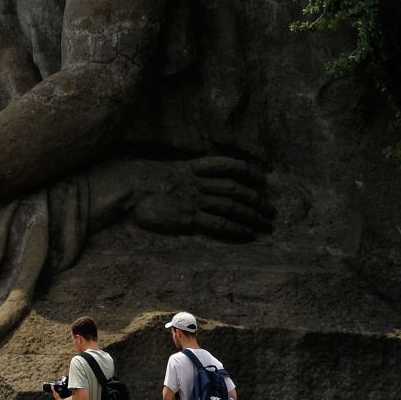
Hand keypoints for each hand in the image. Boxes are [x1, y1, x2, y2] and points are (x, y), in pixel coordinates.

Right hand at [131, 155, 275, 241]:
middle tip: (272, 209)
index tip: (262, 177)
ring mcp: (194, 199)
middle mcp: (197, 182)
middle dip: (256, 198)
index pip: (226, 165)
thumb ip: (179, 176)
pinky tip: (248, 234)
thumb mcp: (162, 171)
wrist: (128, 187)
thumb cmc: (138, 180)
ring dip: (252, 215)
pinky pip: (218, 222)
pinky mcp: (189, 217)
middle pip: (234, 188)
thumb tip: (188, 181)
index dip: (247, 170)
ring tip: (267, 224)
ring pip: (231, 205)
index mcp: (190, 168)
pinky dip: (235, 228)